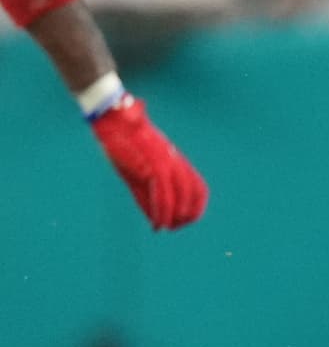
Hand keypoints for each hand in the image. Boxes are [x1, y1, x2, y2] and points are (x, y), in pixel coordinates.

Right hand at [91, 96, 208, 230]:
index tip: (188, 219)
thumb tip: (154, 217)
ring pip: (179, 195)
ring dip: (175, 216)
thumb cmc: (123, 142)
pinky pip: (162, 194)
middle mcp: (174, 161)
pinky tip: (157, 224)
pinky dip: (161, 212)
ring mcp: (165, 162)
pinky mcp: (151, 165)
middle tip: (176, 227)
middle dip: (188, 213)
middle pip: (192, 192)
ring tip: (168, 228)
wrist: (113, 118)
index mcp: (175, 159)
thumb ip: (146, 192)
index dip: (196, 205)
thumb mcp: (138, 169)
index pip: (197, 186)